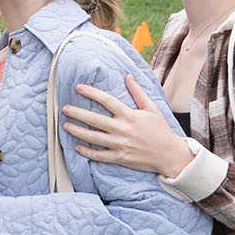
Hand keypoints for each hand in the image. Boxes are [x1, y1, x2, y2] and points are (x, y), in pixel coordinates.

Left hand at [61, 74, 193, 177]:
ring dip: (78, 131)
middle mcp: (123, 130)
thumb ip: (138, 93)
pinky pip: (100, 155)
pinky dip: (87, 152)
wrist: (170, 155)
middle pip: (95, 120)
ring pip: (94, 138)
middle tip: (64, 108)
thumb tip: (128, 76)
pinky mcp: (120, 158)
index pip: (107, 101)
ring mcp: (120, 145)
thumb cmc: (161, 130)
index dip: (92, 93)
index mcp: (130, 115)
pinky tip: (77, 147)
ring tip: (65, 125)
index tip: (79, 87)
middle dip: (78, 113)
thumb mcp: (152, 108)